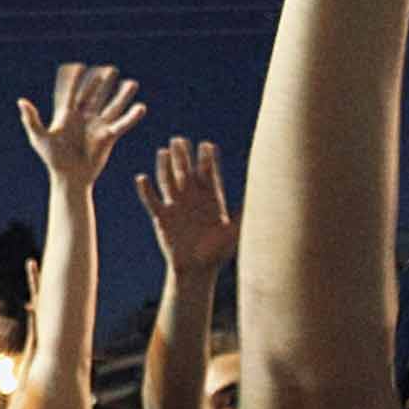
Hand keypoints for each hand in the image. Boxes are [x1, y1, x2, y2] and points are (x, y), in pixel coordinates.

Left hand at [17, 63, 146, 186]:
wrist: (69, 178)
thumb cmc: (52, 159)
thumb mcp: (39, 138)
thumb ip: (31, 119)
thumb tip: (21, 101)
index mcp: (67, 115)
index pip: (72, 92)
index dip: (75, 80)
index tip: (78, 66)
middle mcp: (84, 117)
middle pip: (94, 95)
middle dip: (101, 83)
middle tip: (110, 69)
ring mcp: (97, 126)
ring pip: (112, 106)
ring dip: (122, 95)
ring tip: (132, 83)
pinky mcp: (108, 136)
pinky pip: (122, 124)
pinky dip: (131, 116)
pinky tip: (141, 107)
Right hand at [135, 137, 238, 274]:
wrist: (197, 269)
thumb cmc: (218, 252)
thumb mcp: (235, 232)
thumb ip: (245, 215)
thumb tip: (266, 201)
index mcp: (211, 198)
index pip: (208, 173)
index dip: (207, 160)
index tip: (207, 145)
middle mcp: (192, 197)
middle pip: (186, 171)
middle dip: (183, 156)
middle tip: (180, 139)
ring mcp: (175, 205)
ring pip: (168, 181)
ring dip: (165, 166)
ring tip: (163, 151)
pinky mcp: (161, 217)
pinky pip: (152, 201)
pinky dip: (146, 190)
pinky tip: (142, 177)